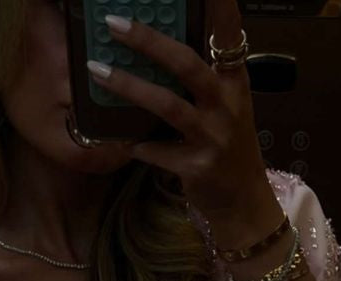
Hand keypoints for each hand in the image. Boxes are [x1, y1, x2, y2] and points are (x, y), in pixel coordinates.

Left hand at [88, 0, 269, 222]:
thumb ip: (204, 76)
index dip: (220, 7)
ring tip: (97, 71)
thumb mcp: (227, 106)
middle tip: (113, 24)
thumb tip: (159, 43)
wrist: (243, 201)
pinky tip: (120, 140)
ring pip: (167, 105)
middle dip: (149, 41)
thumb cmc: (228, 147)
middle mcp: (227, 106)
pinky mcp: (197, 168)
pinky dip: (137, 145)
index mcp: (235, 82)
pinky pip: (157, 151)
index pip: (229, 35)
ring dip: (129, 87)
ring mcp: (213, 138)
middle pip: (187, 64)